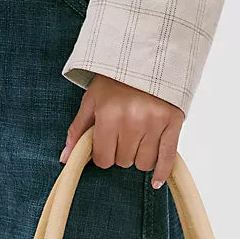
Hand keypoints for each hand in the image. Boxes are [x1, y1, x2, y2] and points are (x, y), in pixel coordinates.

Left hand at [60, 75, 183, 189]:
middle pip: (124, 162)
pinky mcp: (173, 123)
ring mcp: (154, 124)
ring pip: (143, 163)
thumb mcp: (91, 101)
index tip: (106, 146)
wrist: (147, 56)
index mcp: (109, 116)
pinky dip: (161, 172)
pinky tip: (156, 182)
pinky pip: (167, 158)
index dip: (103, 156)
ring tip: (138, 140)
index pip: (103, 159)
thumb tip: (65, 159)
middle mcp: (132, 122)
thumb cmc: (116, 80)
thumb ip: (78, 130)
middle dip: (121, 154)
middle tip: (123, 136)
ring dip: (139, 158)